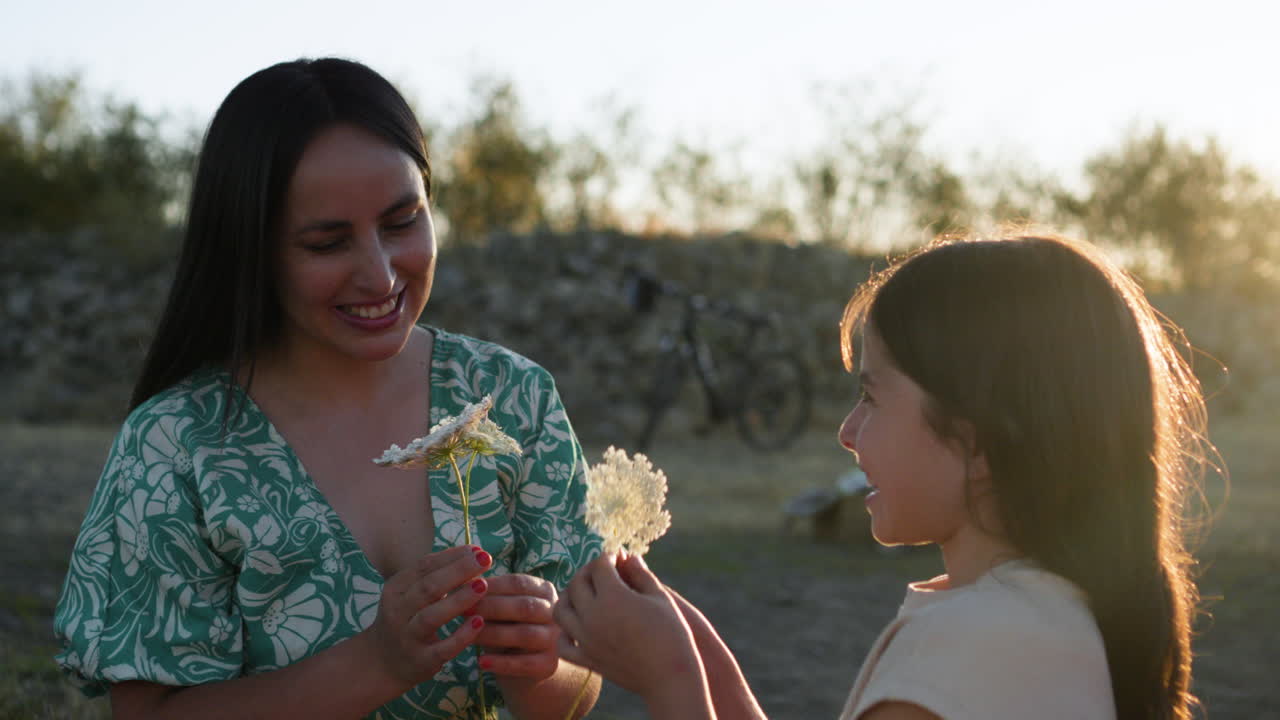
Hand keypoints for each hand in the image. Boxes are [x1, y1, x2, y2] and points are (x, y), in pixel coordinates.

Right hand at [366, 544, 491, 688]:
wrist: (383, 663)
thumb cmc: (406, 619)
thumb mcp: (411, 594)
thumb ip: (438, 574)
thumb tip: (474, 551)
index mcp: (396, 589)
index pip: (424, 567)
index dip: (452, 556)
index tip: (477, 549)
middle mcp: (398, 612)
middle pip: (428, 587)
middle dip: (458, 571)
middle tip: (485, 559)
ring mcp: (408, 638)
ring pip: (432, 616)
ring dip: (459, 599)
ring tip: (483, 585)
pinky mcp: (422, 661)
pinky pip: (443, 648)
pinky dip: (461, 635)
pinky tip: (479, 622)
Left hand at [471, 572, 560, 679]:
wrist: (525, 667)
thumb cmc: (506, 627)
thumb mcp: (498, 610)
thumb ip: (486, 597)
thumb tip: (461, 583)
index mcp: (543, 591)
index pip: (519, 583)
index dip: (492, 586)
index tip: (467, 589)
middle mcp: (554, 613)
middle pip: (525, 607)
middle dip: (492, 608)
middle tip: (464, 610)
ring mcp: (554, 639)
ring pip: (525, 634)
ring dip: (494, 634)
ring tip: (469, 637)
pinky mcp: (550, 664)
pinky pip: (526, 664)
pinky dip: (502, 663)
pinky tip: (481, 662)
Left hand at [553, 552, 700, 697]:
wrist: (670, 677)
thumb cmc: (672, 633)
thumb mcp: (660, 597)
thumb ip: (640, 573)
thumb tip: (628, 556)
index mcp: (613, 596)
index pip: (599, 565)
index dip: (609, 556)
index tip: (618, 557)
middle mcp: (593, 615)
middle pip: (577, 583)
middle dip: (588, 571)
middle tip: (602, 571)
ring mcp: (586, 639)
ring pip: (561, 610)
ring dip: (569, 597)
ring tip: (585, 595)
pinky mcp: (587, 659)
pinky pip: (563, 643)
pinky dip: (565, 632)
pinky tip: (579, 625)